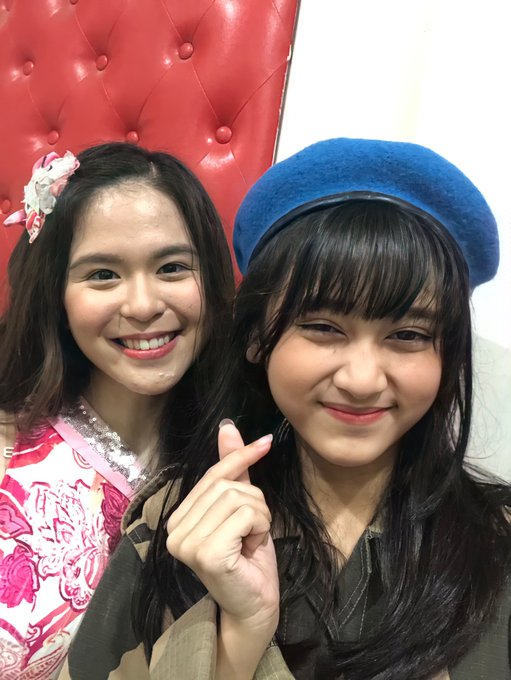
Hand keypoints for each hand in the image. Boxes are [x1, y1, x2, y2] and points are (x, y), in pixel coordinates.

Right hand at [166, 422, 279, 628]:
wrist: (255, 606)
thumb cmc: (248, 559)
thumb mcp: (242, 507)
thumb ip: (232, 470)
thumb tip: (228, 427)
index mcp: (177, 518)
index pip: (212, 475)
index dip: (240, 456)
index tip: (265, 441)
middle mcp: (174, 530)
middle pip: (227, 485)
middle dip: (255, 502)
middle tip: (253, 531)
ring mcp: (187, 543)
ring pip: (239, 497)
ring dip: (259, 516)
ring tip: (251, 541)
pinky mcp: (206, 553)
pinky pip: (246, 514)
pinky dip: (260, 527)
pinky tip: (251, 549)